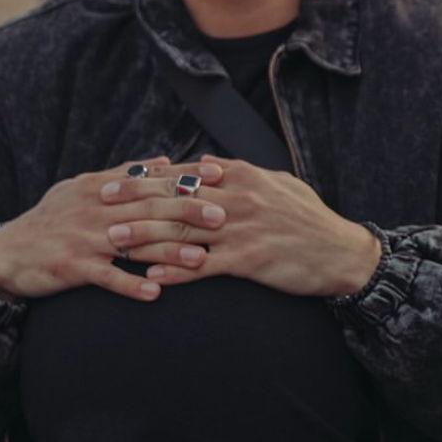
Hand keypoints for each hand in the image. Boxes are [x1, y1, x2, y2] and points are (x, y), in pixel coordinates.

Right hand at [0, 157, 225, 301]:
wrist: (8, 251)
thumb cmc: (53, 217)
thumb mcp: (84, 186)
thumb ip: (125, 172)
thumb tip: (164, 160)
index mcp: (103, 186)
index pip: (152, 179)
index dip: (187, 178)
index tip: (219, 176)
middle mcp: (98, 209)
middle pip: (150, 209)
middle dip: (188, 212)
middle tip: (221, 217)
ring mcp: (86, 238)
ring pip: (135, 244)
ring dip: (168, 253)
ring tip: (199, 260)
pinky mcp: (73, 267)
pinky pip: (107, 278)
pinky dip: (130, 286)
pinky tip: (155, 294)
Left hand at [100, 155, 381, 296]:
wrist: (340, 252)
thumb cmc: (306, 217)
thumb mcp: (276, 183)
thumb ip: (237, 172)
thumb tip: (205, 164)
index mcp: (241, 175)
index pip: (183, 174)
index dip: (145, 178)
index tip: (115, 181)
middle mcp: (237, 198)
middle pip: (174, 199)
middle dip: (134, 203)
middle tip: (101, 207)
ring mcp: (242, 229)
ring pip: (182, 231)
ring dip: (145, 237)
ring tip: (114, 240)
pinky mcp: (249, 260)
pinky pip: (204, 266)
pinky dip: (175, 271)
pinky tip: (150, 278)